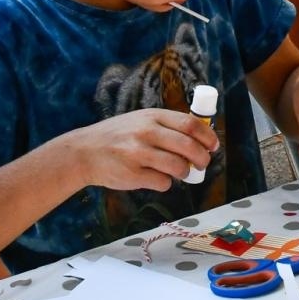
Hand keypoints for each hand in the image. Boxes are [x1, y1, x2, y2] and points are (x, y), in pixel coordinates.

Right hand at [66, 109, 219, 191]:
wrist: (84, 152)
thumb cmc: (118, 136)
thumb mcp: (140, 120)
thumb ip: (166, 126)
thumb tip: (200, 139)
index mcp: (152, 116)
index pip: (190, 124)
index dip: (207, 136)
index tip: (214, 145)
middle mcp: (146, 132)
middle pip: (188, 146)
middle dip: (202, 158)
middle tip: (203, 164)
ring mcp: (138, 153)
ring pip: (178, 166)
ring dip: (185, 173)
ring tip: (180, 173)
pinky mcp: (132, 175)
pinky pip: (162, 182)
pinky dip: (165, 183)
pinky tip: (156, 178)